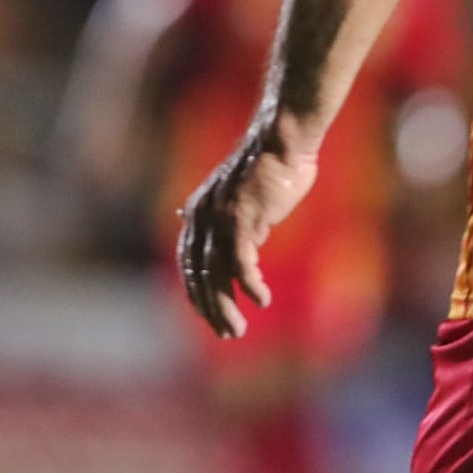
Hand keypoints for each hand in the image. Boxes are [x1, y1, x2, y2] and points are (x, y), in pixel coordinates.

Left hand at [177, 132, 319, 338]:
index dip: (198, 294)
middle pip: (199, 274)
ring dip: (226, 305)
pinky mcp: (242, 217)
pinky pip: (241, 262)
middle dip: (210, 308)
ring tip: (237, 328)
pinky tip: (262, 300)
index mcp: (198, 213)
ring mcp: (220, 217)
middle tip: (226, 332)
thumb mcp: (239, 201)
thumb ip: (227, 224)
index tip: (211, 317)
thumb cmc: (268, 170)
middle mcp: (202, 216)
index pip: (189, 264)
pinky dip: (250, 285)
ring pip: (216, 274)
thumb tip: (212, 244)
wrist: (283, 140)